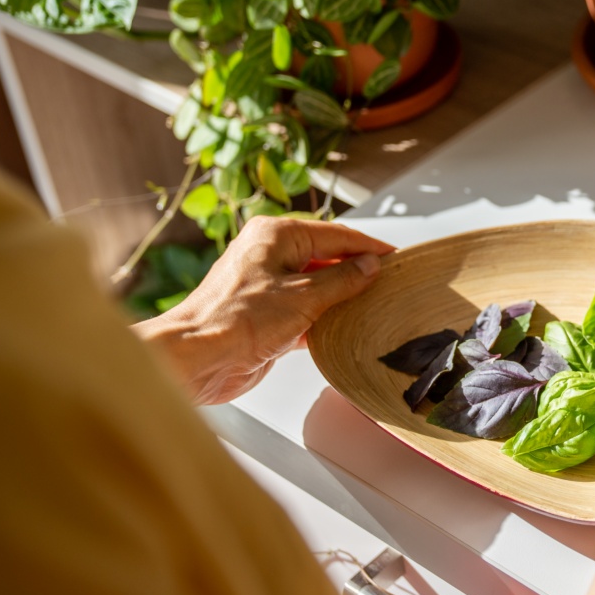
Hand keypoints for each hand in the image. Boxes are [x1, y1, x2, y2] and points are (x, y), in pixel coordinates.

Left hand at [132, 216, 394, 404]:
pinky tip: (346, 328)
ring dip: (342, 298)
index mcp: (277, 236)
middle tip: (390, 283)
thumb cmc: (237, 319)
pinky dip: (326, 318)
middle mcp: (271, 255)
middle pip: (327, 258)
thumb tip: (369, 266)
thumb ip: (343, 279)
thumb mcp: (304, 296)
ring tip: (375, 305)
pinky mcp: (267, 315)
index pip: (337, 235)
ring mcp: (268, 286)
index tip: (396, 258)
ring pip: (318, 286)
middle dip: (357, 272)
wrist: (199, 358)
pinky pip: (306, 310)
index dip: (369, 248)